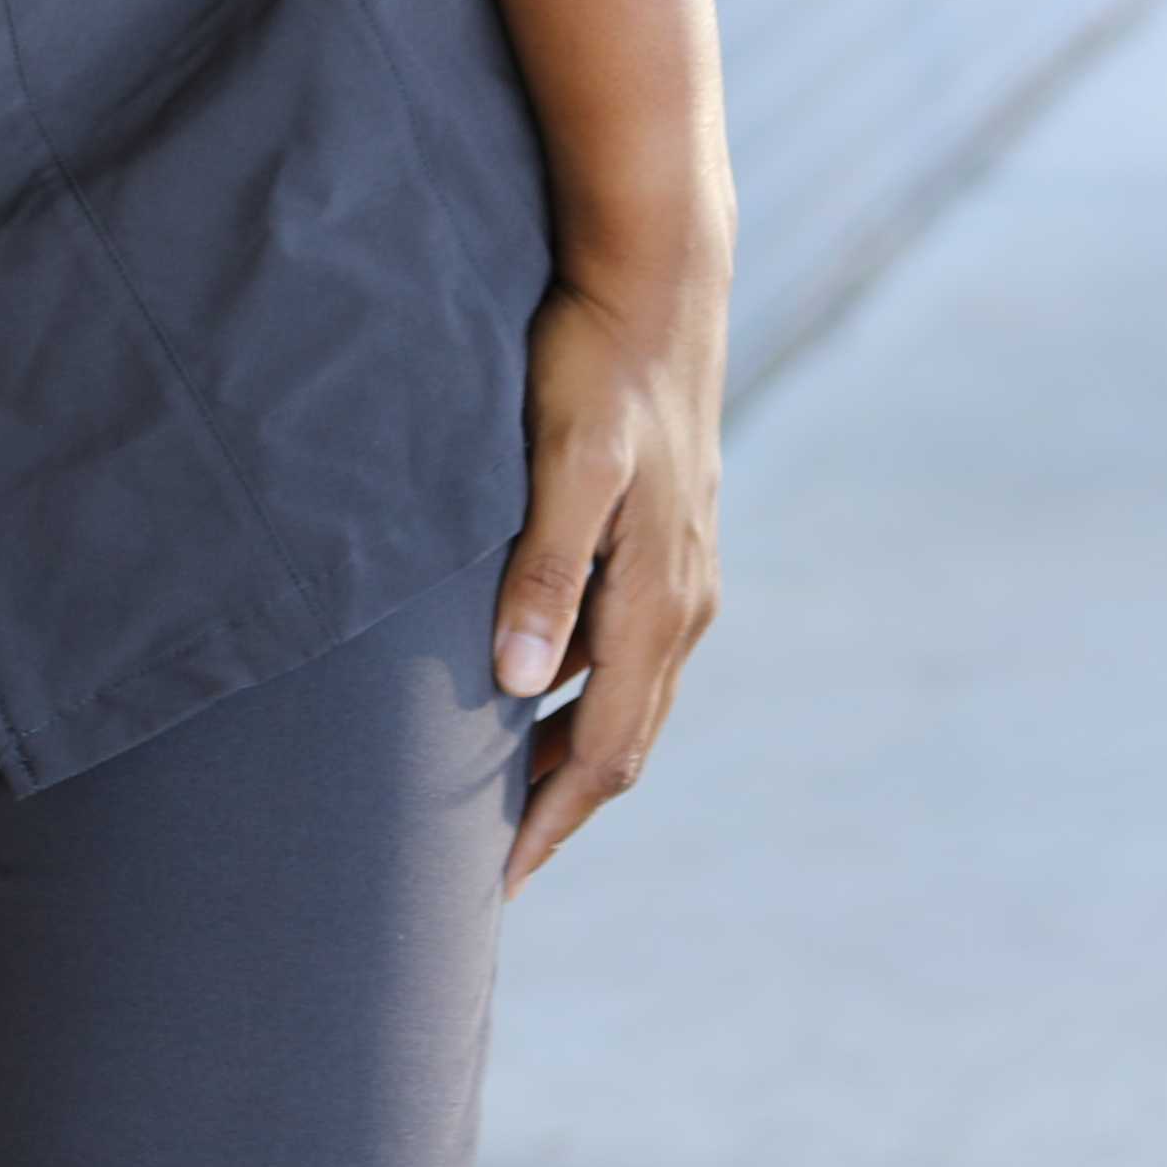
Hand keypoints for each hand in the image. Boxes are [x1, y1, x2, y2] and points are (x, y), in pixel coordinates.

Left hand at [499, 267, 723, 890]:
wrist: (658, 282)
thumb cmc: (596, 365)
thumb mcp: (566, 463)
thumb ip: (542, 572)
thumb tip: (517, 684)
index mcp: (657, 602)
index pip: (605, 752)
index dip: (551, 824)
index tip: (495, 884)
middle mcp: (681, 604)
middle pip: (619, 742)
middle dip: (558, 808)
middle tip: (485, 866)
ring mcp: (681, 575)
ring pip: (623, 698)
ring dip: (566, 752)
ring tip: (494, 795)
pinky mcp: (666, 543)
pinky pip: (622, 649)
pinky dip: (576, 691)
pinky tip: (522, 688)